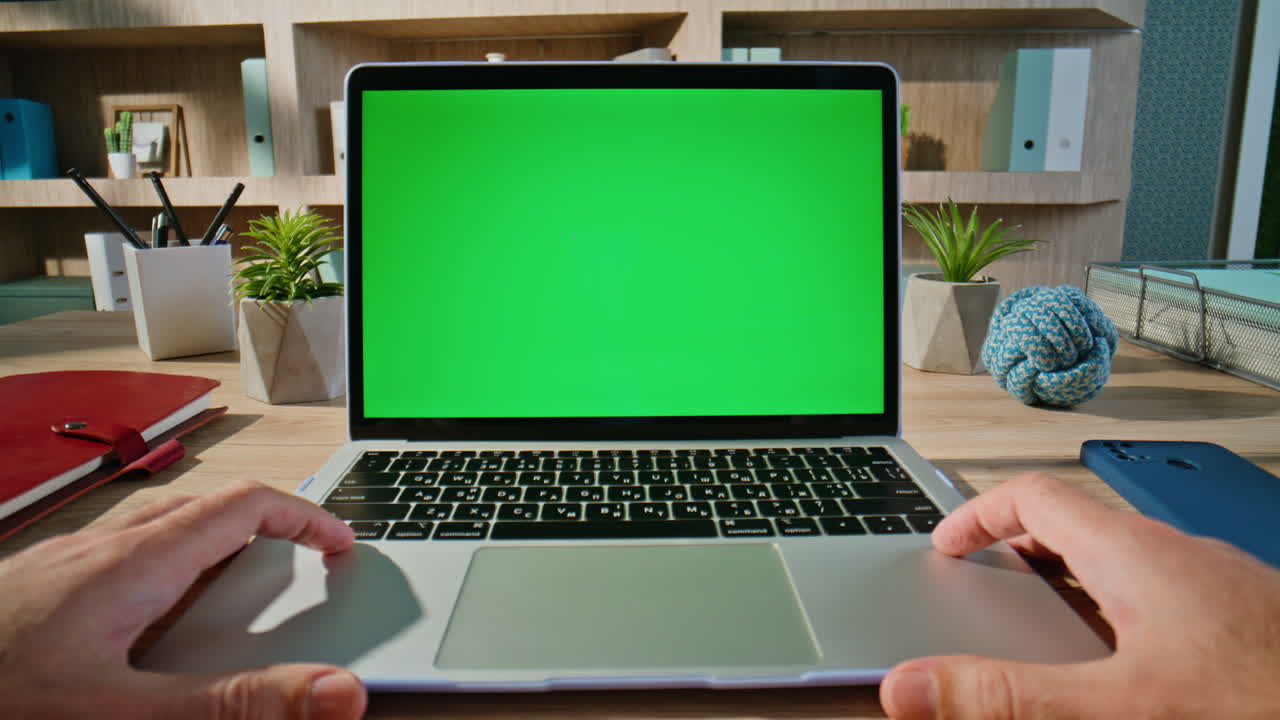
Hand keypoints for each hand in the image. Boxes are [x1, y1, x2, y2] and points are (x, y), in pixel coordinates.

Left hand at [0, 481, 366, 719]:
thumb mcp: (125, 713)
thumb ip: (236, 704)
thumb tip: (336, 691)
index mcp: (136, 564)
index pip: (246, 506)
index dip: (307, 519)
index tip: (343, 547)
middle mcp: (102, 549)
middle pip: (208, 507)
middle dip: (270, 524)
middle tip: (308, 560)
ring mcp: (65, 564)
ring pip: (162, 528)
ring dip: (219, 540)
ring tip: (246, 582)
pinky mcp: (38, 587)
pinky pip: (123, 554)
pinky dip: (170, 566)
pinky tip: (150, 616)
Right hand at [879, 473, 1279, 718]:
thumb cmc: (1262, 700)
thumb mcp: (1120, 709)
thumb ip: (1008, 698)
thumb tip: (911, 685)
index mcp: (1136, 556)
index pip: (1036, 497)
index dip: (978, 515)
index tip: (946, 547)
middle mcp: (1179, 559)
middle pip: (1078, 527)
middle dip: (1020, 552)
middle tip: (984, 590)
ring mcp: (1219, 590)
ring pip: (1125, 567)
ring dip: (1072, 586)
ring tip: (1045, 633)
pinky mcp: (1248, 623)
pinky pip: (1166, 602)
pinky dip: (1122, 619)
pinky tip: (1136, 674)